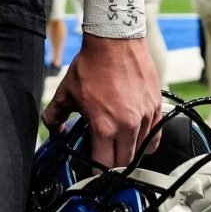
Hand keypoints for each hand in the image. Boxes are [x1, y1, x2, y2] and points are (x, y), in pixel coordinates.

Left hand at [42, 35, 161, 168]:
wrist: (114, 40)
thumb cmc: (92, 64)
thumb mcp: (66, 92)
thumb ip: (55, 116)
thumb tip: (54, 129)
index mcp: (104, 126)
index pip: (104, 166)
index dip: (97, 171)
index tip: (94, 169)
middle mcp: (128, 125)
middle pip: (125, 163)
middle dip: (114, 165)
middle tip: (106, 159)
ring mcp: (145, 117)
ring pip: (142, 151)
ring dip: (130, 152)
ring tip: (119, 146)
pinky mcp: (156, 107)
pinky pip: (155, 135)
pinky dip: (147, 140)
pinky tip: (137, 136)